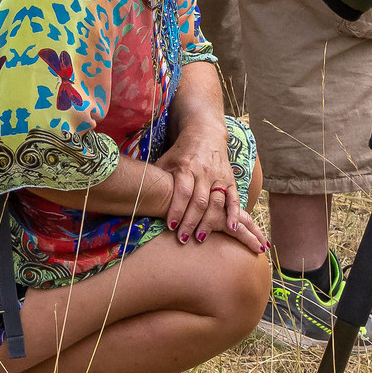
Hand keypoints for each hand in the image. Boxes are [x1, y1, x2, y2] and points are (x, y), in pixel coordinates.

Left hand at [154, 118, 267, 252]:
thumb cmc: (182, 152)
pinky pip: (234, 197)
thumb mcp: (166, 160)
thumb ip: (156, 178)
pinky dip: (234, 212)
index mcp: (186, 166)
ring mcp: (218, 176)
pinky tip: (231, 227)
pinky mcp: (230, 179)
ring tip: (200, 238)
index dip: (177, 209)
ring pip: (216, 202)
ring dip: (209, 221)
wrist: (206, 133)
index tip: (171, 226)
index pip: (183, 191)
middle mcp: (204, 171)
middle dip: (191, 221)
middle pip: (199, 200)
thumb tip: (137, 197)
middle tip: (183, 238)